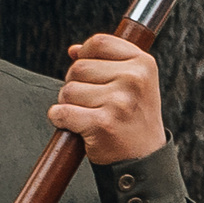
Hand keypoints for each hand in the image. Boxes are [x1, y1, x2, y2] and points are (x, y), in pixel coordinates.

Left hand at [49, 33, 165, 163]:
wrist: (143, 159)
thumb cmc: (134, 119)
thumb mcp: (134, 84)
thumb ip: (106, 61)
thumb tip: (74, 50)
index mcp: (143, 64)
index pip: (99, 42)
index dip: (85, 55)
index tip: (90, 74)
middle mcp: (133, 79)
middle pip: (78, 67)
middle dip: (76, 85)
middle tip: (93, 103)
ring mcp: (118, 101)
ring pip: (68, 90)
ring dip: (69, 104)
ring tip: (89, 116)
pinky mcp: (102, 123)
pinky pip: (62, 112)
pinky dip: (60, 120)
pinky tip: (76, 127)